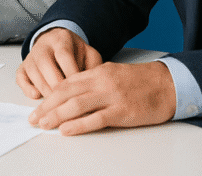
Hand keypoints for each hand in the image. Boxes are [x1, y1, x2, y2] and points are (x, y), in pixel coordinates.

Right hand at [16, 27, 102, 99]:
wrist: (57, 42)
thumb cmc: (75, 52)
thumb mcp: (88, 54)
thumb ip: (94, 66)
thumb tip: (94, 86)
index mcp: (60, 39)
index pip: (64, 56)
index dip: (71, 74)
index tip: (81, 91)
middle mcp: (42, 46)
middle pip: (47, 66)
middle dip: (58, 87)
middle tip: (69, 103)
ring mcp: (30, 57)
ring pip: (35, 75)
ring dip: (46, 92)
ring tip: (58, 106)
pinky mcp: (22, 67)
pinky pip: (20, 78)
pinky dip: (27, 88)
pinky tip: (36, 96)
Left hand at [26, 61, 176, 134]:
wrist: (167, 84)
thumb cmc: (139, 81)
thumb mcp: (111, 74)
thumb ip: (91, 82)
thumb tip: (70, 95)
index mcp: (97, 72)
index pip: (65, 84)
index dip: (48, 96)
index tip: (36, 108)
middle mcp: (101, 82)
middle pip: (67, 94)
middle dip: (47, 107)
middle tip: (34, 119)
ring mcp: (111, 96)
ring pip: (77, 105)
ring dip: (57, 116)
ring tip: (44, 125)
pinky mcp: (123, 111)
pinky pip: (96, 119)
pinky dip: (79, 125)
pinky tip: (66, 130)